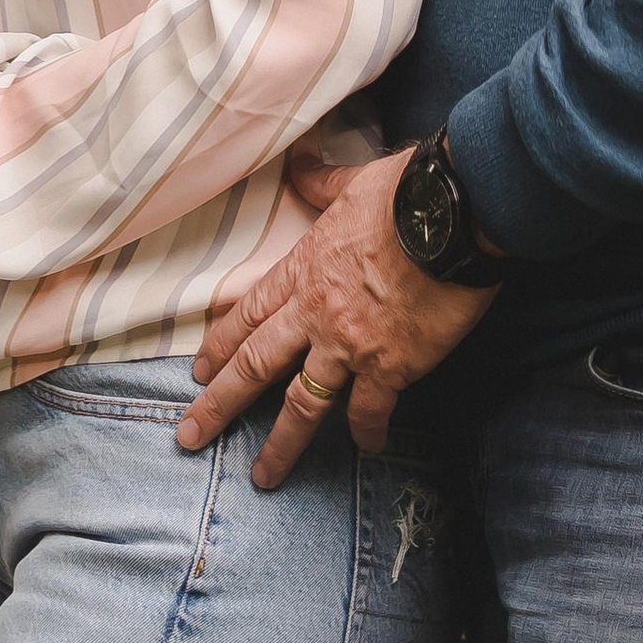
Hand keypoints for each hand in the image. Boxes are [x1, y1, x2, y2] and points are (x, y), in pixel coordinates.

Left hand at [177, 147, 496, 486]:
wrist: (452, 216)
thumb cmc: (406, 191)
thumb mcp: (355, 182)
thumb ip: (322, 184)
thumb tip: (300, 165)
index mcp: (304, 269)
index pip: (250, 314)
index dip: (221, 344)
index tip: (198, 371)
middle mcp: (316, 314)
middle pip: (256, 365)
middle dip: (219, 404)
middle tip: (190, 436)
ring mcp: (350, 345)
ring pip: (302, 404)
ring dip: (280, 444)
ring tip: (263, 477)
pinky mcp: (390, 366)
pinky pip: (370, 410)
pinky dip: (367, 432)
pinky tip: (366, 447)